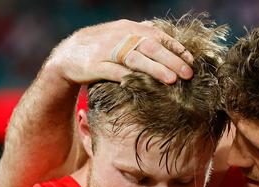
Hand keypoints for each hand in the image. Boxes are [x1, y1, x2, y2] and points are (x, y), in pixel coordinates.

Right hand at [45, 19, 193, 86]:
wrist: (67, 55)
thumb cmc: (100, 46)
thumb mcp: (120, 34)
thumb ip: (140, 33)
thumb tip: (161, 31)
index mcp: (129, 28)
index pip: (158, 36)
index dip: (176, 48)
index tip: (191, 61)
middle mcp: (120, 37)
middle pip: (150, 47)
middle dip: (171, 60)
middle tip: (188, 74)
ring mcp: (107, 51)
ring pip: (135, 59)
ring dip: (155, 69)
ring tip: (172, 81)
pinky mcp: (95, 66)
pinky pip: (115, 73)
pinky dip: (129, 79)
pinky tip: (143, 86)